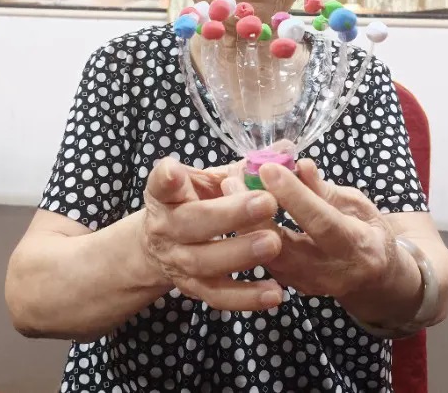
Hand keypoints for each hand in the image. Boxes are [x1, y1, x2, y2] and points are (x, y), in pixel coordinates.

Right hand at [140, 157, 284, 310]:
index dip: (167, 178)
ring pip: (204, 262)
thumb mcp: (211, 180)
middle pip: (190, 224)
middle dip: (229, 214)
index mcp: (166, 194)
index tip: (175, 171)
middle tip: (267, 203)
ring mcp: (178, 261)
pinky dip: (246, 298)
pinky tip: (275, 293)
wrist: (164, 245)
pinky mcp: (194, 289)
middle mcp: (166, 227)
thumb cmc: (197, 202)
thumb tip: (287, 149)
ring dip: (240, 254)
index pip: (161, 184)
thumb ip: (244, 167)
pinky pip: (219, 296)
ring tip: (274, 243)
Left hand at [223, 159, 397, 298]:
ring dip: (243, 224)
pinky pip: (265, 263)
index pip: (320, 221)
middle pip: (285, 247)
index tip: (268, 168)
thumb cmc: (367, 231)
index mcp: (357, 246)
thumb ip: (324, 189)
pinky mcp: (292, 288)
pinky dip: (247, 237)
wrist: (375, 277)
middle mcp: (332, 272)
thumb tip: (299, 165)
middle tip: (233, 181)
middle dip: (254, 214)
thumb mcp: (356, 203)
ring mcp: (310, 285)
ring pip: (268, 258)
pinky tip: (233, 211)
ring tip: (228, 191)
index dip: (293, 195)